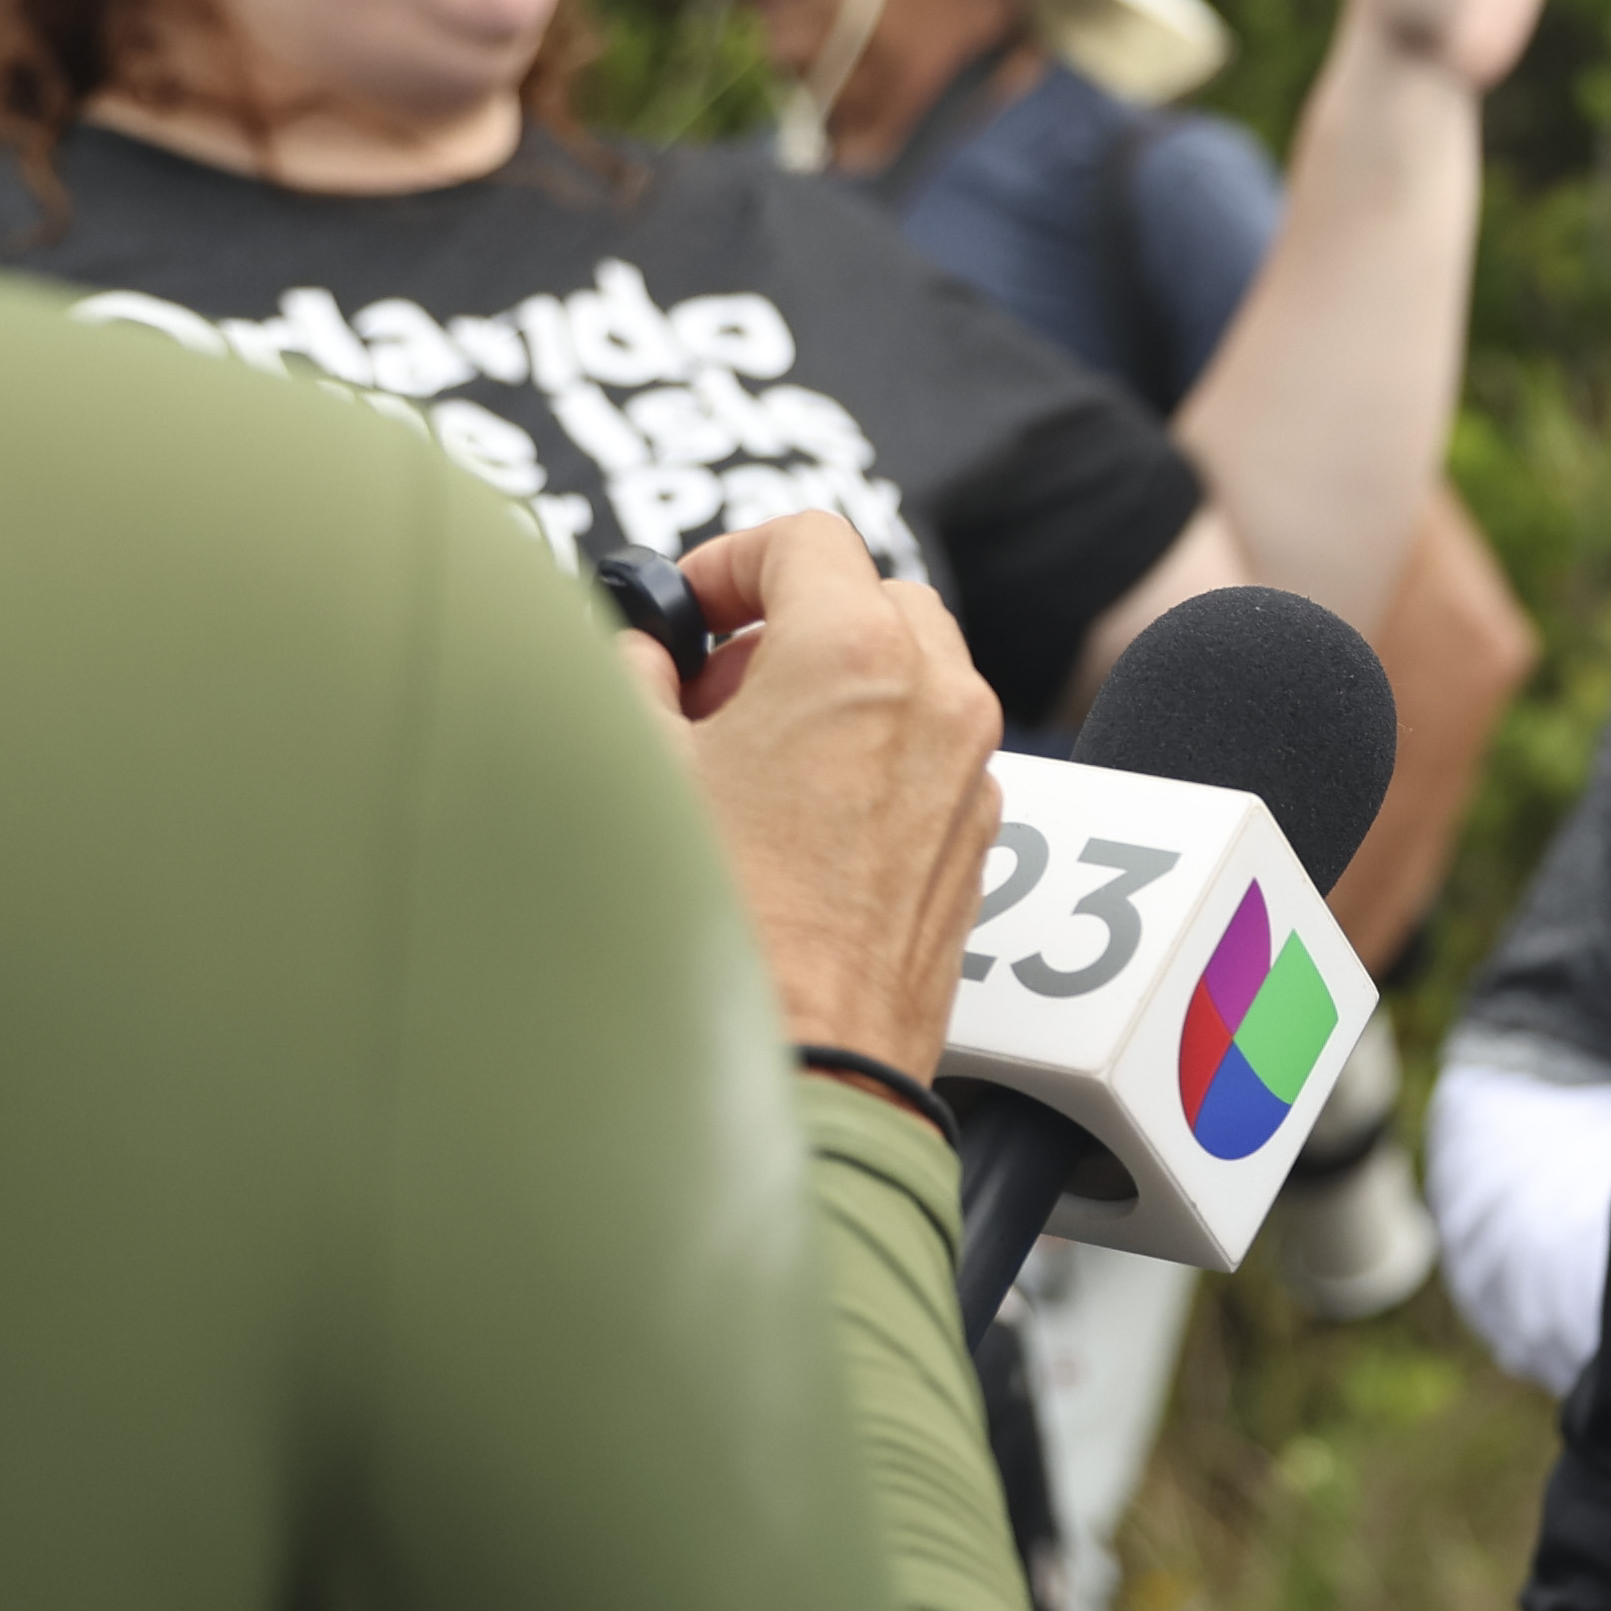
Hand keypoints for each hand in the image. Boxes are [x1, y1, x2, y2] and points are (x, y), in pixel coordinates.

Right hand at [623, 514, 999, 1076]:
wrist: (796, 1073)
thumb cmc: (714, 933)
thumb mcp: (635, 767)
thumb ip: (636, 673)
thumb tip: (646, 652)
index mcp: (856, 654)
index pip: (804, 538)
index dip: (728, 563)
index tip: (687, 613)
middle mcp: (937, 700)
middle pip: (870, 597)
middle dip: (786, 626)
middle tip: (708, 691)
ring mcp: (970, 775)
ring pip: (912, 674)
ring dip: (834, 688)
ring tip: (746, 760)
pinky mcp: (976, 845)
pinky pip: (929, 754)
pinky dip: (872, 753)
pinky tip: (795, 820)